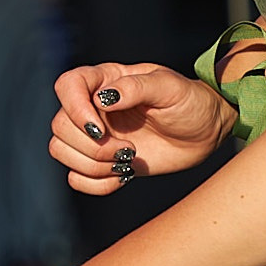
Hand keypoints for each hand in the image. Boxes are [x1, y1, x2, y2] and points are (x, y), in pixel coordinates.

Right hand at [50, 62, 233, 191]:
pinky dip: (96, 184)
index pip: (67, 86)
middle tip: (128, 149)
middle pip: (60, 126)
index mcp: (105, 81)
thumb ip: (136, 87)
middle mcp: (93, 107)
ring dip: (92, 165)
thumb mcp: (170, 88)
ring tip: (126, 161)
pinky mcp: (102, 162)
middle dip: (92, 146)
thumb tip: (104, 98)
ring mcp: (96, 136)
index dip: (73, 109)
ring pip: (61, 151)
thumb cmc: (190, 102)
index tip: (100, 128)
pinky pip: (76, 178)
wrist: (205, 134)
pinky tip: (123, 177)